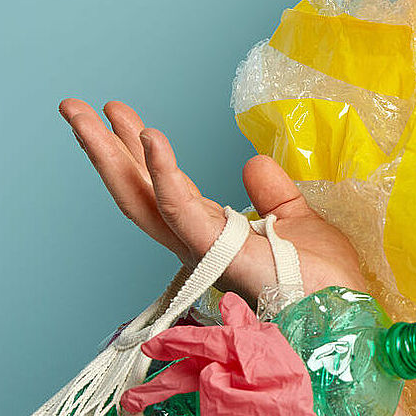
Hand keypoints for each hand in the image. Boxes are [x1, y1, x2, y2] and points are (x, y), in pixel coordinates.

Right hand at [62, 99, 368, 302]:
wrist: (342, 309)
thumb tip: (251, 162)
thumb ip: (269, 193)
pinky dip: (163, 173)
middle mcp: (195, 242)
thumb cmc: (322, 280)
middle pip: (136, 190)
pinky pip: (180, 209)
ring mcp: (201, 248)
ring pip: (143, 196)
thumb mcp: (295, 220)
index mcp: (210, 232)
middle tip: (73, 106)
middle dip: (102, 148)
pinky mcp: (216, 253)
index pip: (162, 185)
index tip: (120, 113)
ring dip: (111, 153)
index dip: (139, 149)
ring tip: (89, 112)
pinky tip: (150, 138)